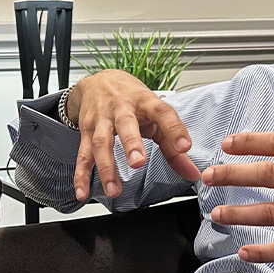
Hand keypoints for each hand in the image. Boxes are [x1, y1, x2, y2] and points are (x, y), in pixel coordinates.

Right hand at [68, 70, 200, 200]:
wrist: (98, 81)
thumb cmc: (132, 100)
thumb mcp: (155, 116)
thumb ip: (173, 146)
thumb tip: (192, 173)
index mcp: (144, 101)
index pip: (162, 111)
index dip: (175, 128)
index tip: (185, 146)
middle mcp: (121, 108)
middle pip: (125, 124)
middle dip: (131, 143)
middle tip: (138, 163)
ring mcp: (101, 120)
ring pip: (102, 142)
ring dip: (106, 167)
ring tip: (114, 189)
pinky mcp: (86, 131)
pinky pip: (83, 154)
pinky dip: (81, 174)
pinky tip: (83, 191)